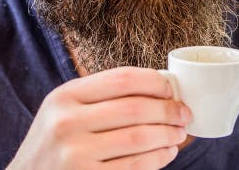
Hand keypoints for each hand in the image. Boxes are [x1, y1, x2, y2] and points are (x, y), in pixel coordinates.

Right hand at [7, 66, 192, 169]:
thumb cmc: (53, 143)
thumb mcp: (64, 110)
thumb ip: (100, 97)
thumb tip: (158, 86)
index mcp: (65, 96)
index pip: (121, 79)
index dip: (154, 82)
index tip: (171, 88)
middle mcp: (67, 122)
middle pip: (135, 108)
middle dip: (168, 110)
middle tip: (184, 113)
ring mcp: (75, 154)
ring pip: (139, 138)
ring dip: (168, 135)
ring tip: (179, 133)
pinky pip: (134, 167)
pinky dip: (157, 159)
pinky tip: (166, 153)